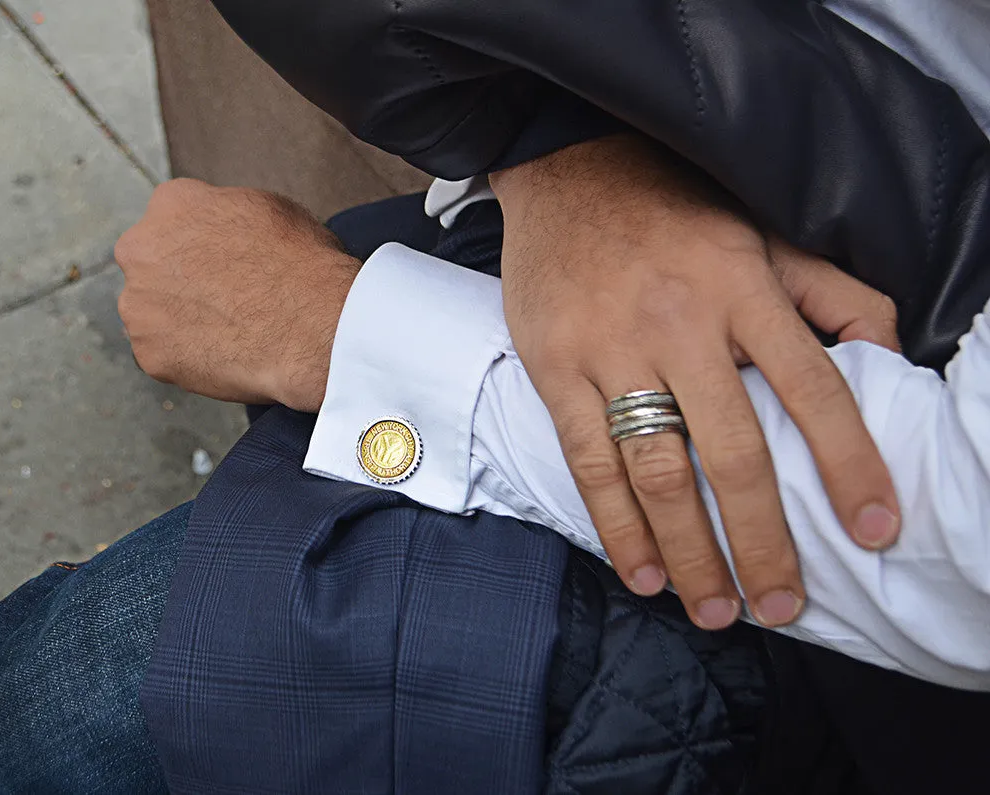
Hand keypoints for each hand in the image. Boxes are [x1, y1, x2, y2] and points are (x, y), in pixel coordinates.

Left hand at [114, 179, 356, 410]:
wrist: (310, 325)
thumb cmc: (301, 262)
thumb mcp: (268, 207)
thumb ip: (225, 213)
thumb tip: (223, 227)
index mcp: (171, 203)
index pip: (173, 219)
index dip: (201, 244)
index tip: (222, 263)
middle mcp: (139, 249)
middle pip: (151, 266)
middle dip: (179, 281)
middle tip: (222, 299)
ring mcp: (138, 305)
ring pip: (151, 313)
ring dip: (179, 320)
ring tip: (226, 331)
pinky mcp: (149, 353)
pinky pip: (163, 355)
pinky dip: (187, 357)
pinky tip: (223, 354)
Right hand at [491, 135, 900, 629]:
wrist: (569, 169)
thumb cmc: (674, 210)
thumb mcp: (766, 234)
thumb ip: (833, 291)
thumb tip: (887, 352)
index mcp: (743, 288)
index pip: (813, 389)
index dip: (850, 465)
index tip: (874, 529)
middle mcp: (680, 323)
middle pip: (733, 453)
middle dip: (762, 541)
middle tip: (782, 606)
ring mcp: (612, 349)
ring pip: (658, 471)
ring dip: (690, 551)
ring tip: (715, 611)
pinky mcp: (555, 367)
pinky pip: (589, 462)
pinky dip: (616, 526)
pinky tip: (642, 574)